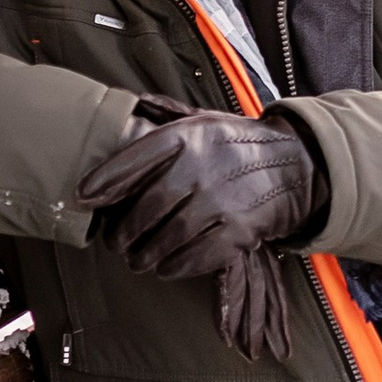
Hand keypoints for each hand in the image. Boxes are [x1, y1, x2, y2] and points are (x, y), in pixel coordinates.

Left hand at [75, 110, 320, 282]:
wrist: (297, 166)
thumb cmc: (238, 146)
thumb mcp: (205, 121)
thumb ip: (166, 124)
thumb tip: (128, 113)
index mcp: (190, 136)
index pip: (136, 158)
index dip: (105, 180)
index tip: (84, 198)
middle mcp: (203, 166)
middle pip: (146, 208)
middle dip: (123, 232)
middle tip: (115, 243)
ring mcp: (222, 200)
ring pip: (168, 237)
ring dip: (145, 255)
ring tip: (137, 260)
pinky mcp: (240, 231)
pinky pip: (196, 256)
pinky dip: (175, 267)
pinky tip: (165, 268)